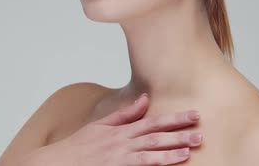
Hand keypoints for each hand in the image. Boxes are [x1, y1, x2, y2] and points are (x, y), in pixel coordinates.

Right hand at [29, 93, 201, 165]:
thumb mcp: (100, 125)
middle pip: (154, 136)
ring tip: (190, 150)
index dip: (174, 119)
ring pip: (149, 153)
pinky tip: (169, 165)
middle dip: (179, 133)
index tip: (193, 115)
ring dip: (170, 151)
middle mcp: (122, 142)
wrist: (57, 163)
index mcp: (120, 130)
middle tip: (201, 132)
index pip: (152, 122)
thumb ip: (124, 114)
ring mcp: (118, 158)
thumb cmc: (78, 147)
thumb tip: (145, 99)